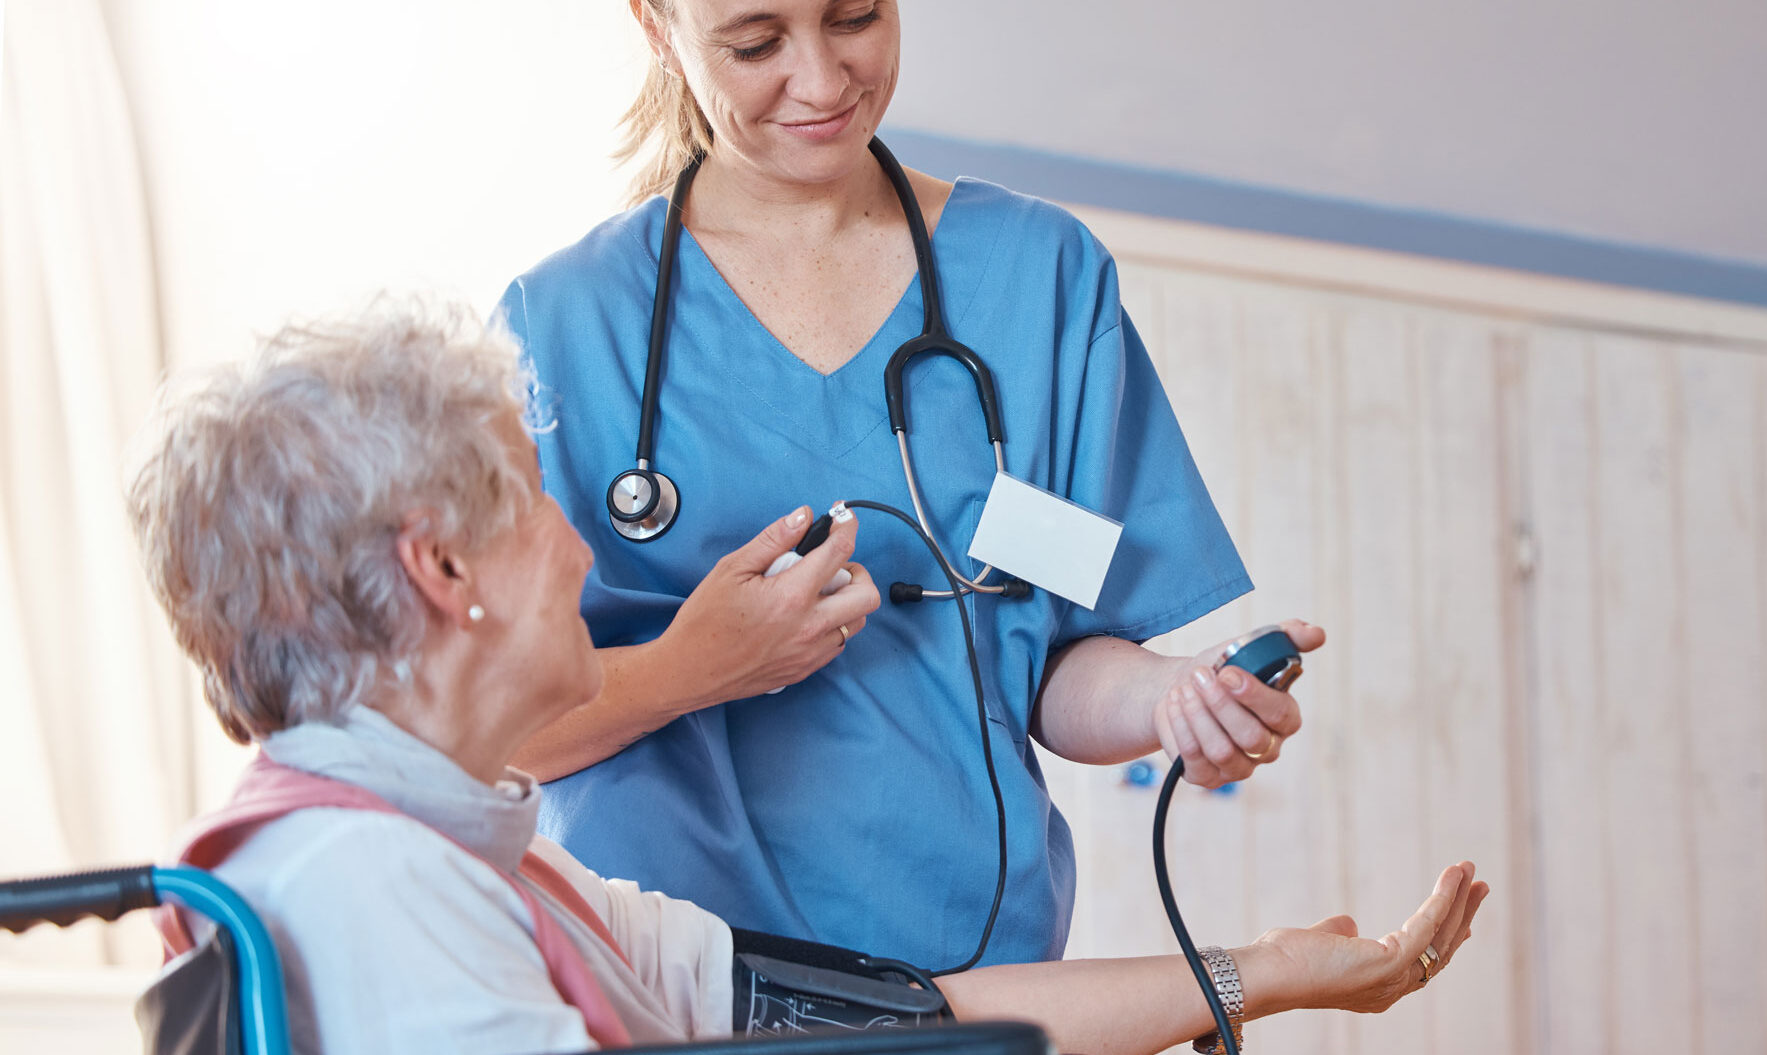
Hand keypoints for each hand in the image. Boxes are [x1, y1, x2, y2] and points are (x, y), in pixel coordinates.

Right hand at [660, 506, 880, 702]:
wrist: (689, 672)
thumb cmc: (704, 620)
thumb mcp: (732, 569)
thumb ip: (773, 540)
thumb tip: (803, 516)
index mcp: (791, 596)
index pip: (838, 553)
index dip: (847, 529)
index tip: (845, 519)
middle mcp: (809, 627)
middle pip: (867, 594)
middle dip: (858, 570)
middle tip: (834, 564)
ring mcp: (810, 652)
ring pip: (858, 622)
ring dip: (849, 600)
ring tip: (820, 591)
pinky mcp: (806, 669)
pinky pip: (839, 643)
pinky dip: (835, 624)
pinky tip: (808, 616)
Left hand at [1152, 618, 1321, 787]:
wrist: (1180, 688)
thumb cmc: (1220, 670)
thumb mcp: (1248, 648)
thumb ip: (1283, 638)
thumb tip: (1317, 633)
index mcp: (1284, 718)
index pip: (1281, 714)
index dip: (1254, 695)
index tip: (1227, 673)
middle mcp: (1266, 748)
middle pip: (1251, 737)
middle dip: (1220, 704)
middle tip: (1198, 677)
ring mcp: (1237, 767)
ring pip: (1221, 751)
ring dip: (1197, 715)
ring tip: (1182, 689)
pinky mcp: (1207, 776)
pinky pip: (1194, 760)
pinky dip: (1180, 728)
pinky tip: (1173, 705)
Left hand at [1248, 861, 1488, 1016]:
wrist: (1267, 975)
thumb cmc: (1284, 960)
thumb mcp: (1320, 943)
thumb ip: (1339, 934)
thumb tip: (1350, 924)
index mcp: (1377, 987)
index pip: (1423, 963)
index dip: (1444, 937)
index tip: (1460, 917)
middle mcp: (1392, 989)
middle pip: (1440, 950)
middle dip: (1461, 916)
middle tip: (1477, 886)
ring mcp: (1394, 979)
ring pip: (1440, 936)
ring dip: (1458, 901)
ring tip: (1469, 871)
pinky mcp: (1391, 963)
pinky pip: (1427, 926)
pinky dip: (1442, 898)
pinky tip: (1452, 876)